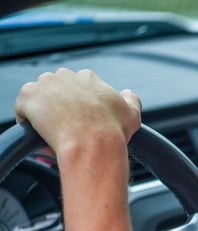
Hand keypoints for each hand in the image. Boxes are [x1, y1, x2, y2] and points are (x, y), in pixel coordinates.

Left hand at [14, 68, 140, 155]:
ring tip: (53, 132)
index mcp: (89, 78)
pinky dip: (27, 119)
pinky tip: (40, 132)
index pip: (78, 86)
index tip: (82, 119)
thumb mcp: (133, 113)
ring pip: (39, 96)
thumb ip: (131, 99)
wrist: (93, 144)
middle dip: (60, 105)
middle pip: (57, 88)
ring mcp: (45, 85)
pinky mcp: (28, 96)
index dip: (79, 105)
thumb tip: (128, 93)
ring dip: (43, 111)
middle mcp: (66, 76)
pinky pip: (22, 107)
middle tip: (67, 127)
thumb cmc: (113, 132)